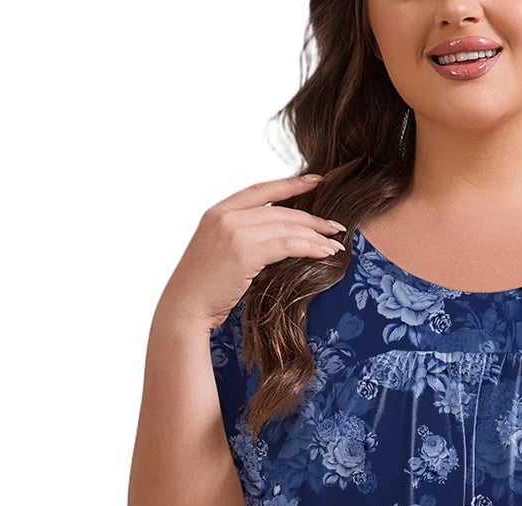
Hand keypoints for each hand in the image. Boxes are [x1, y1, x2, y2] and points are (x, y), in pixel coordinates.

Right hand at [156, 171, 349, 335]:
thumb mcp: (219, 254)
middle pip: (280, 210)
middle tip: (335, 227)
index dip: (291, 184)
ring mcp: (235, 231)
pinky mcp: (245, 251)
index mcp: (218, 211)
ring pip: (286, 226)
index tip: (316, 181)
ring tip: (336, 244)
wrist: (185, 307)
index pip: (261, 190)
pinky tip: (325, 253)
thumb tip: (274, 245)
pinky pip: (287, 244)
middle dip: (312, 218)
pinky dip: (310, 248)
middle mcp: (226, 216)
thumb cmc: (202, 290)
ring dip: (316, 235)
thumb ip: (242, 240)